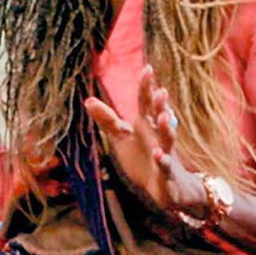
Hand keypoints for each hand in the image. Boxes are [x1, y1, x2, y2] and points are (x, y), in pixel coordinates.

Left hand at [83, 64, 208, 218]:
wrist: (165, 185)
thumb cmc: (142, 158)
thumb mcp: (122, 137)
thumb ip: (108, 119)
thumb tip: (87, 100)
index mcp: (147, 124)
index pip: (146, 102)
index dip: (146, 87)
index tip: (147, 68)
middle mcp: (157, 134)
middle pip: (159, 117)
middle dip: (160, 105)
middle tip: (160, 91)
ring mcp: (164, 152)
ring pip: (167, 138)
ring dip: (166, 128)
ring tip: (162, 117)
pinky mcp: (166, 171)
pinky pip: (165, 164)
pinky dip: (162, 159)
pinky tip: (158, 154)